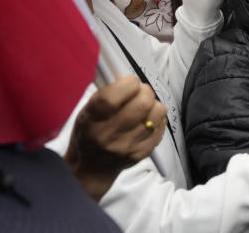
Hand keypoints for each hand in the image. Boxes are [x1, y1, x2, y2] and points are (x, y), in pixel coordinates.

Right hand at [64, 76, 165, 200]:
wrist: (90, 168)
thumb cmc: (88, 133)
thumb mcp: (86, 111)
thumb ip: (107, 94)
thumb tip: (131, 81)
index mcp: (92, 120)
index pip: (114, 96)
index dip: (128, 83)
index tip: (129, 82)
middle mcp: (109, 134)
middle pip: (143, 103)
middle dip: (145, 91)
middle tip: (139, 93)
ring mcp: (128, 146)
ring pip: (157, 112)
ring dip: (153, 104)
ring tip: (143, 107)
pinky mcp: (142, 153)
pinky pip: (161, 126)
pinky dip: (157, 118)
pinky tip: (146, 120)